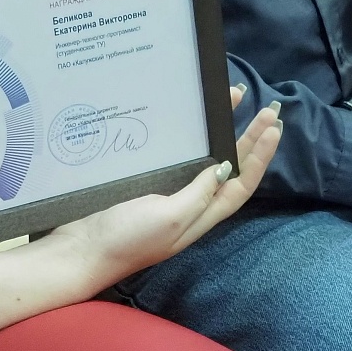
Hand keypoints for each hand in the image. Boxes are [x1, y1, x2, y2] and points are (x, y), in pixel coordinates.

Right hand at [51, 88, 281, 283]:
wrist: (79, 250)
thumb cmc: (127, 239)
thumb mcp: (170, 218)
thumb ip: (199, 194)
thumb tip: (225, 167)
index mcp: (200, 216)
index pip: (241, 184)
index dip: (259, 157)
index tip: (272, 127)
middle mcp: (190, 204)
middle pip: (229, 168)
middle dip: (250, 140)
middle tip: (268, 109)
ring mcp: (168, 193)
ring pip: (206, 158)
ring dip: (223, 132)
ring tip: (235, 100)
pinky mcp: (146, 183)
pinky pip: (179, 156)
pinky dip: (191, 137)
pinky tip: (192, 121)